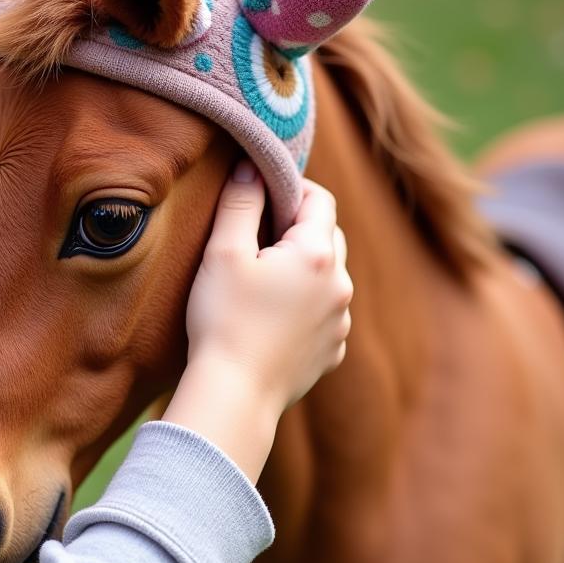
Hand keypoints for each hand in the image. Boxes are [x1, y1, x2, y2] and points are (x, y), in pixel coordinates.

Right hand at [163, 162, 351, 480]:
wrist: (234, 395)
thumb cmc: (223, 320)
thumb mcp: (223, 252)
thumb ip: (240, 203)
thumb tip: (252, 167)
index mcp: (316, 254)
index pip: (319, 199)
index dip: (291, 188)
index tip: (263, 194)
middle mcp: (340, 285)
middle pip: (328, 236)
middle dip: (299, 228)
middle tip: (259, 236)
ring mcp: (340, 322)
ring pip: (329, 277)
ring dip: (304, 269)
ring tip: (264, 280)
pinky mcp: (331, 352)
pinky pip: (325, 315)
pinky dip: (306, 307)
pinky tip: (272, 318)